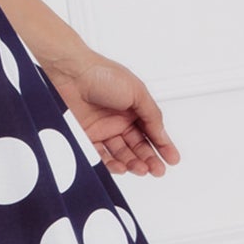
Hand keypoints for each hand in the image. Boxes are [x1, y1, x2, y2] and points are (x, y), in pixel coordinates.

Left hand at [38, 48, 180, 177]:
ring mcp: (102, 129)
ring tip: (141, 169)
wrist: (71, 74)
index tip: (172, 159)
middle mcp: (118, 119)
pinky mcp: (85, 136)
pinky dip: (111, 164)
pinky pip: (100, 155)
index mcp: (133, 108)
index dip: (163, 146)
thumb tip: (162, 134)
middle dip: (149, 159)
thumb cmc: (102, 75)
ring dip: (133, 163)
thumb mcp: (137, 93)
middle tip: (157, 170)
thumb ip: (152, 115)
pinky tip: (121, 166)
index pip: (151, 131)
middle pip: (137, 145)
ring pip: (120, 153)